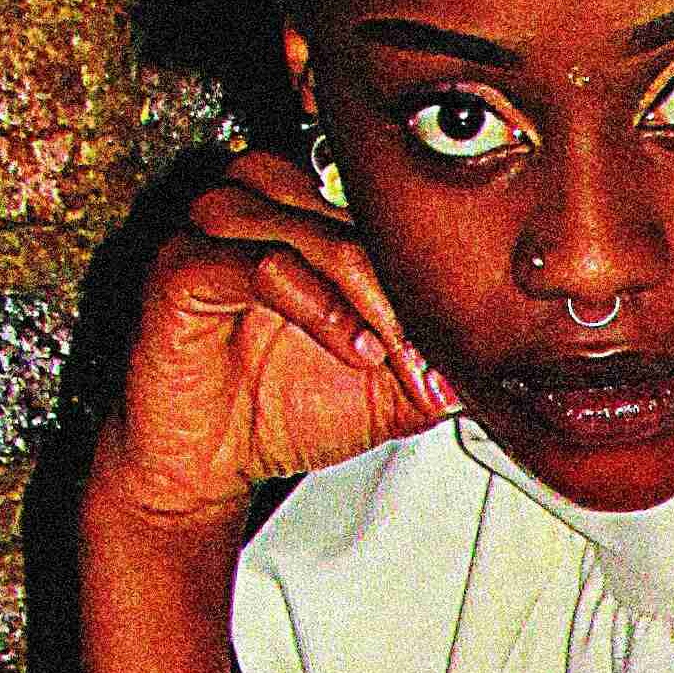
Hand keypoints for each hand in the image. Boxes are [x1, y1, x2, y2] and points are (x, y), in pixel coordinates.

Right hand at [102, 146, 458, 527]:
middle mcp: (258, 215)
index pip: (375, 214)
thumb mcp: (385, 393)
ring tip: (381, 347)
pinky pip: (251, 262)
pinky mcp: (179, 272)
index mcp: (304, 224)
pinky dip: (310, 301)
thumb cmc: (276, 414)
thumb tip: (494, 355)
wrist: (202, 466)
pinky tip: (346, 346)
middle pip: (340, 206)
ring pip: (296, 218)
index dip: (421, 273)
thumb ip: (437, 366)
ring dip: (353, 280)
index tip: (454, 342)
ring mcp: (213, 237)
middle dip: (395, 282)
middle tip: (424, 350)